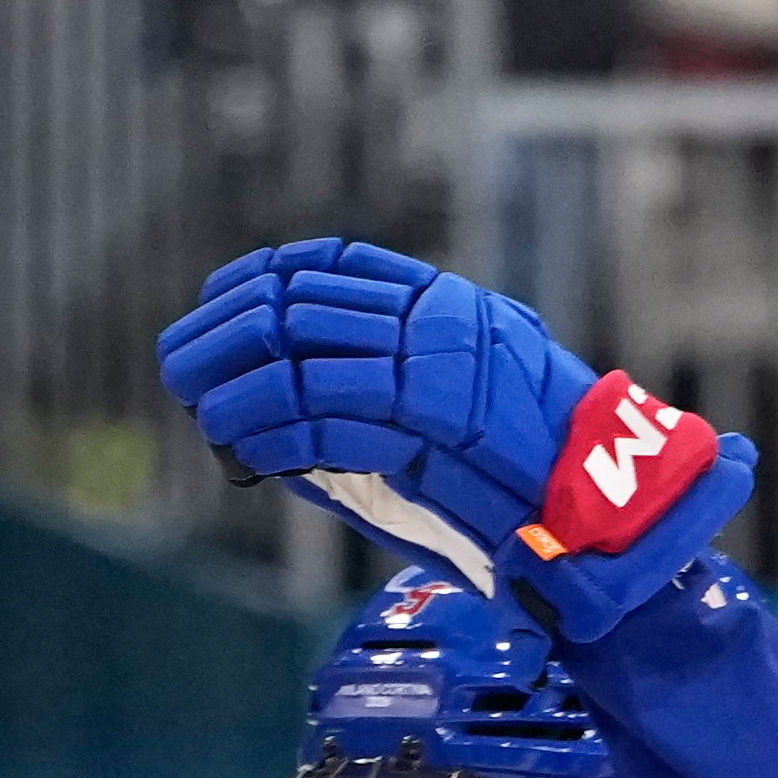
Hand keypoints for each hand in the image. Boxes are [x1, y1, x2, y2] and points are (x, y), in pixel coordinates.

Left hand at [154, 236, 749, 634]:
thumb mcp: (447, 409)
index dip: (259, 278)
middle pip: (302, 304)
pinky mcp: (431, 423)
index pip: (331, 263)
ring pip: (304, 357)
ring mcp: (437, 367)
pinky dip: (273, 433)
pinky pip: (327, 418)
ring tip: (203, 412)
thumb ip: (378, 393)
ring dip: (239, 388)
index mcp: (443, 305)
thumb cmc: (518, 477)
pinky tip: (241, 447)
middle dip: (228, 335)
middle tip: (179, 364)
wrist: (598, 514)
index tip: (213, 303)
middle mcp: (437, 322)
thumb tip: (277, 402)